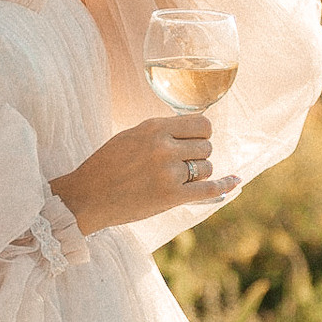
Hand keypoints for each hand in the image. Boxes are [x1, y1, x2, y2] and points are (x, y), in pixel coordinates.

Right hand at [51, 114, 237, 233]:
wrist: (86, 197)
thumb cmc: (106, 166)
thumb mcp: (131, 136)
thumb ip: (161, 132)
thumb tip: (194, 129)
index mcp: (154, 127)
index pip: (201, 124)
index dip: (201, 135)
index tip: (193, 143)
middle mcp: (164, 147)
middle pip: (206, 147)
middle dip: (198, 156)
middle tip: (179, 166)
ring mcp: (168, 172)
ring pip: (207, 168)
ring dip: (198, 175)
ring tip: (175, 180)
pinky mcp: (171, 197)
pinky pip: (209, 190)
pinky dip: (225, 186)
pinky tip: (235, 181)